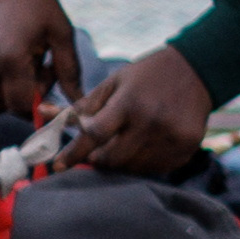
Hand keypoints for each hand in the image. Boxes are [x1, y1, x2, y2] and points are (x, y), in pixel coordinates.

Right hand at [0, 0, 76, 126]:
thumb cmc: (41, 9)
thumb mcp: (63, 36)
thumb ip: (70, 72)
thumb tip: (79, 104)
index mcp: (10, 58)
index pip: (21, 104)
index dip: (39, 104)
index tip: (52, 84)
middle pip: (7, 105)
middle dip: (28, 97)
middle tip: (42, 69)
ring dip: (12, 93)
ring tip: (28, 66)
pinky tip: (14, 66)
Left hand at [62, 42, 215, 176]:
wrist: (198, 70)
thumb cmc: (146, 76)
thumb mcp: (113, 84)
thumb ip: (81, 105)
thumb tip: (41, 113)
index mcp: (129, 102)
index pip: (94, 135)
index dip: (73, 153)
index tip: (58, 165)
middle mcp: (151, 121)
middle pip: (111, 158)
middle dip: (96, 159)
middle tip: (94, 154)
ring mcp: (171, 136)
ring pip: (133, 167)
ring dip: (120, 162)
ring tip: (121, 148)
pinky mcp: (187, 146)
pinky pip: (156, 168)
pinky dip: (143, 163)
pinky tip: (143, 148)